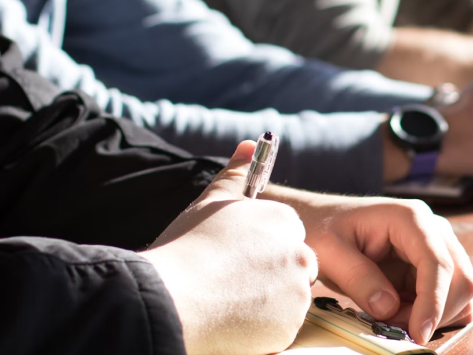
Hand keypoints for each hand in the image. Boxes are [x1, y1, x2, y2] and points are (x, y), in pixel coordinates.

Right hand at [141, 141, 317, 354]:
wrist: (173, 296)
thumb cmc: (188, 247)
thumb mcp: (211, 202)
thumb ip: (236, 174)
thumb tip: (250, 145)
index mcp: (284, 222)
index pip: (287, 236)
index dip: (261, 249)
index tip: (237, 259)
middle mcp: (299, 255)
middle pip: (294, 268)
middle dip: (270, 276)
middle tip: (232, 282)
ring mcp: (297, 293)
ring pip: (288, 299)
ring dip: (266, 302)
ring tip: (227, 300)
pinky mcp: (289, 327)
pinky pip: (281, 328)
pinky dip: (262, 327)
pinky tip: (232, 319)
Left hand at [272, 192, 472, 344]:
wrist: (320, 222)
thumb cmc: (323, 229)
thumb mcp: (329, 252)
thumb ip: (359, 278)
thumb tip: (389, 308)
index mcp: (410, 218)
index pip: (437, 263)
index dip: (433, 302)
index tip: (418, 333)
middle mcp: (433, 230)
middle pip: (460, 278)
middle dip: (434, 312)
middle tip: (394, 328)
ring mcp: (436, 247)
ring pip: (459, 291)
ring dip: (433, 315)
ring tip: (391, 318)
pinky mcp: (431, 266)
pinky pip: (449, 296)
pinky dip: (433, 314)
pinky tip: (403, 314)